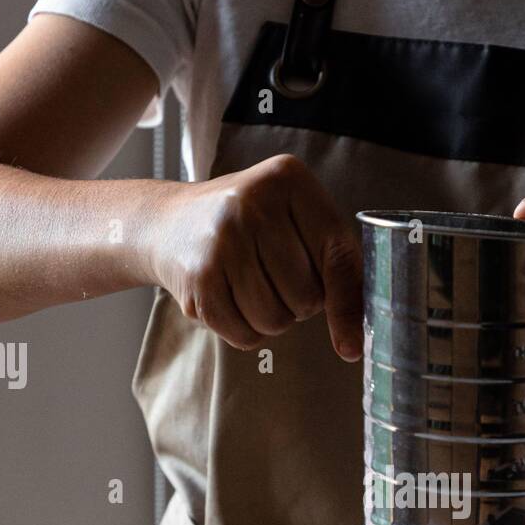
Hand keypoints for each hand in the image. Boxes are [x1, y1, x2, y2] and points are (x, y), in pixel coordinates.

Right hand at [149, 154, 362, 358]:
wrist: (169, 223)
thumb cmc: (250, 227)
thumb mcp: (295, 221)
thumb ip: (336, 264)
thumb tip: (355, 342)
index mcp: (288, 179)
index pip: (338, 257)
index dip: (347, 305)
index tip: (352, 345)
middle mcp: (254, 203)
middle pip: (308, 297)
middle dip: (299, 304)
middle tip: (274, 278)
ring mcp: (223, 240)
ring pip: (276, 320)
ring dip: (271, 319)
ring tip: (251, 287)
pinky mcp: (200, 277)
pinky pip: (245, 335)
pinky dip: (244, 331)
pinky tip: (230, 300)